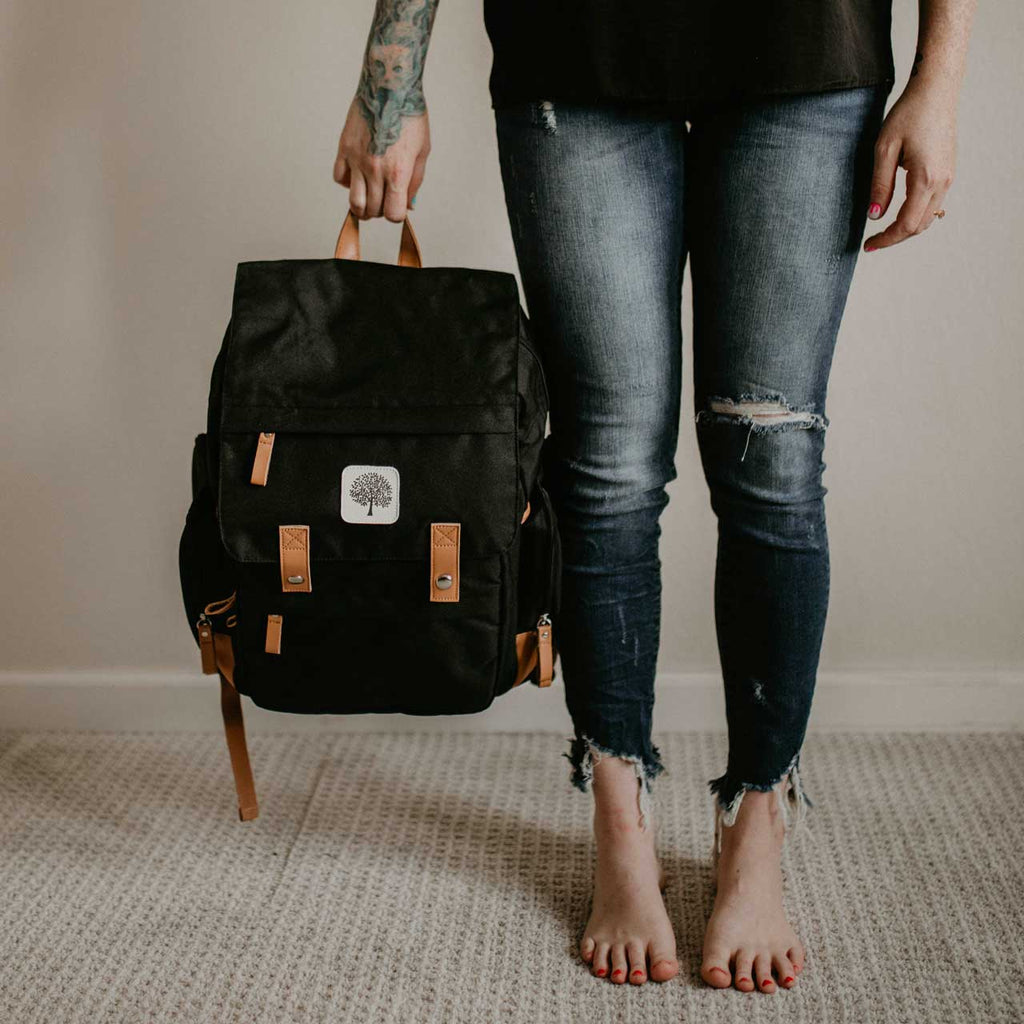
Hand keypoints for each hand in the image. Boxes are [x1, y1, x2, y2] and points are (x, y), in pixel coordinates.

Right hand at [333, 96, 429, 222]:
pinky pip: (339, 178)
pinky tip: (357, 175)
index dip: (397, 214)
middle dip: (380, 211)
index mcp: (398, 172)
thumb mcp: (423, 152)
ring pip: (354, 202)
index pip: (393, 214)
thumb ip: (415, 182)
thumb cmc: (410, 116)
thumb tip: (408, 205)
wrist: (390, 85)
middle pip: (372, 211)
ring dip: (362, 206)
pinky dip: (347, 183)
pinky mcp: (344, 148)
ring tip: (369, 197)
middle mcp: (375, 170)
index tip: (398, 205)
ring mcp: (357, 160)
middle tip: (385, 199)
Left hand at [863, 82, 956, 251]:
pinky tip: (901, 215)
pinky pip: (934, 203)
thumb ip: (880, 185)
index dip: (887, 239)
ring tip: (883, 230)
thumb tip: (874, 216)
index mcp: (926, 179)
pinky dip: (917, 214)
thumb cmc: (908, 114)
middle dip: (895, 237)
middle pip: (919, 226)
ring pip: (929, 217)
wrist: (936, 90)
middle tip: (872, 241)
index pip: (907, 224)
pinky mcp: (948, 171)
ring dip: (906, 227)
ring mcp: (948, 177)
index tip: (868, 245)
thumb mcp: (885, 149)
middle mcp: (942, 182)